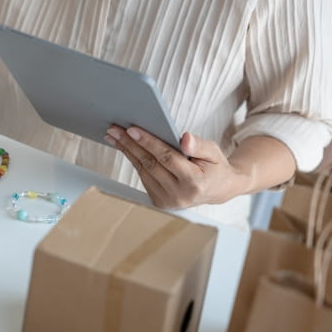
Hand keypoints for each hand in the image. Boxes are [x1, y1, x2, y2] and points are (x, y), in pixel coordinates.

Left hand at [104, 126, 249, 208]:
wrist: (218, 190)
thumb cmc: (215, 167)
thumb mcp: (214, 152)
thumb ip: (200, 145)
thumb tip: (184, 139)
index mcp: (194, 182)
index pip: (167, 158)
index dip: (149, 142)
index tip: (132, 129)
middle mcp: (179, 195)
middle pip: (150, 164)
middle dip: (130, 145)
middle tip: (114, 129)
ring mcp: (168, 201)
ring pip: (143, 171)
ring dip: (127, 152)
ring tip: (114, 136)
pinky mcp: (160, 202)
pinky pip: (144, 177)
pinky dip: (134, 160)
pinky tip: (125, 147)